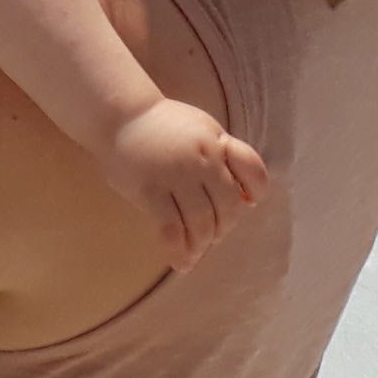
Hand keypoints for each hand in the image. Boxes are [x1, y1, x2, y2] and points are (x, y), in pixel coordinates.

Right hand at [101, 95, 270, 268]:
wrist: (121, 115)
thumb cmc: (164, 125)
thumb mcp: (202, 128)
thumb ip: (224, 156)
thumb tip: (248, 198)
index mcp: (218, 143)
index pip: (253, 171)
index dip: (256, 193)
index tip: (247, 204)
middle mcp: (203, 160)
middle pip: (229, 206)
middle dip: (225, 227)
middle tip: (213, 235)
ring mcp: (176, 176)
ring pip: (202, 222)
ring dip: (203, 244)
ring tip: (196, 252)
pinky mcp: (151, 190)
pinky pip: (172, 228)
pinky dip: (179, 250)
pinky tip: (180, 262)